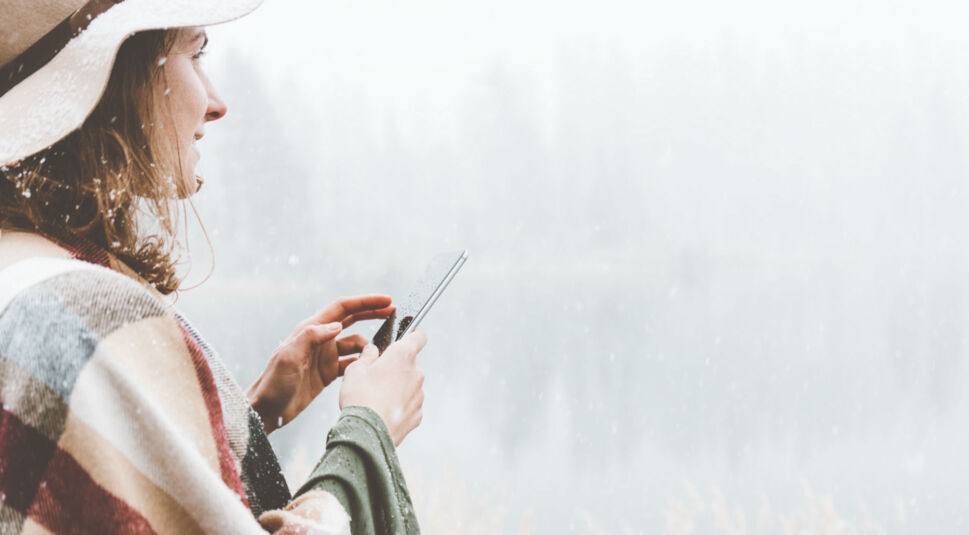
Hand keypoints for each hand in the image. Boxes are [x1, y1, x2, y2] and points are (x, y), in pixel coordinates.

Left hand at [247, 295, 394, 433]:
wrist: (267, 410)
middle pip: (352, 319)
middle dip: (372, 313)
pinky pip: (352, 363)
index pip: (343, 308)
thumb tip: (337, 325)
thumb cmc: (273, 383)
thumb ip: (311, 337)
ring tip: (384, 350)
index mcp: (311, 330)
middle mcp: (320, 339)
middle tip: (393, 311)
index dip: (365, 302)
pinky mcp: (328, 373)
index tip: (386, 300)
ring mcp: (325, 356)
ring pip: (355, 343)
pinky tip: (373, 365)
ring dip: (370, 343)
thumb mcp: (289, 356)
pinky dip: (364, 362)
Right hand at [340, 332, 426, 445]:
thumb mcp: (355, 370)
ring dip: (398, 388)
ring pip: (410, 385)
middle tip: (376, 377)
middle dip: (396, 368)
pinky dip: (400, 406)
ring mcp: (419, 395)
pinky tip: (383, 411)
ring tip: (377, 398)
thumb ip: (367, 356)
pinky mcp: (418, 414)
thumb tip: (372, 350)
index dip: (412, 336)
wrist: (367, 433)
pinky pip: (410, 404)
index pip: (418, 336)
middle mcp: (416, 373)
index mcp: (402, 356)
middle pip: (410, 364)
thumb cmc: (360, 398)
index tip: (406, 338)